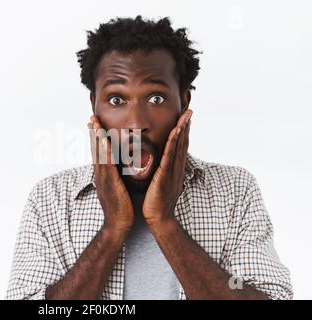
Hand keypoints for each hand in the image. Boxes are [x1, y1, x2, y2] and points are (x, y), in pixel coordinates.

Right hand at [88, 115, 133, 232]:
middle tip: (91, 118)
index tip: (94, 125)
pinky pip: (107, 163)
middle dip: (93, 133)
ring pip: (99, 153)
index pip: (99, 153)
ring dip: (96, 137)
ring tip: (94, 123)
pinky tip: (104, 140)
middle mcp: (100, 174)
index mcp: (103, 175)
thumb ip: (117, 177)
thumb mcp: (117, 189)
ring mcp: (103, 177)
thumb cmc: (120, 208)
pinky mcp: (109, 182)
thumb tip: (119, 170)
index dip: (96, 139)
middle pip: (95, 150)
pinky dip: (104, 150)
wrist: (117, 224)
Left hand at [142, 109, 192, 227]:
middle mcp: (177, 168)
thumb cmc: (158, 202)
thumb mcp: (162, 183)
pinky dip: (174, 142)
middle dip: (186, 126)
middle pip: (183, 143)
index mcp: (175, 169)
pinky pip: (170, 155)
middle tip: (189, 110)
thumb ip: (163, 172)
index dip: (183, 131)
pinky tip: (176, 131)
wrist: (159, 218)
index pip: (180, 146)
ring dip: (183, 129)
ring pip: (178, 146)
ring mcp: (173, 171)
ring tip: (186, 115)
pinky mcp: (166, 175)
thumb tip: (161, 163)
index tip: (185, 117)